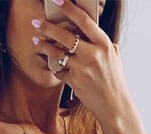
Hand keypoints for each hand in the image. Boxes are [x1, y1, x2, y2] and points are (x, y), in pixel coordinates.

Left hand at [31, 0, 134, 132]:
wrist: (114, 106)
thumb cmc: (114, 80)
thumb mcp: (114, 57)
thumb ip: (104, 44)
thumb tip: (94, 32)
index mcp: (104, 43)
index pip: (84, 20)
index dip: (69, 8)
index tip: (57, 1)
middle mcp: (93, 54)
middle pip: (65, 35)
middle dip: (47, 27)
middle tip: (36, 22)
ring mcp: (82, 68)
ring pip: (57, 53)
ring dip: (44, 46)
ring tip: (36, 41)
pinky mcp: (75, 81)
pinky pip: (59, 70)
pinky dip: (53, 66)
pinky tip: (49, 62)